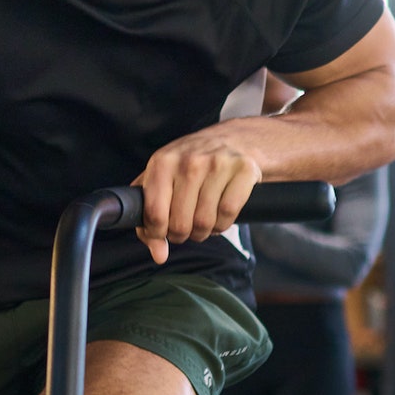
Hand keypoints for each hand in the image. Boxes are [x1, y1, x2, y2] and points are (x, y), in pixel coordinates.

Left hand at [133, 132, 263, 264]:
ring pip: (205, 222)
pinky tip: (220, 216)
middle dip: (183, 234)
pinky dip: (224, 224)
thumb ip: (150, 216)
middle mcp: (188, 161)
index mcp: (162, 162)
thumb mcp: (164, 180)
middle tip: (186, 228)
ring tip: (203, 222)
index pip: (154, 213)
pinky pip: (228, 214)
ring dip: (204, 232)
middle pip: (180, 223)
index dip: (158, 233)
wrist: (236, 139)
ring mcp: (217, 164)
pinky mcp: (243, 170)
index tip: (163, 233)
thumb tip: (158, 254)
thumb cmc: (193, 164)